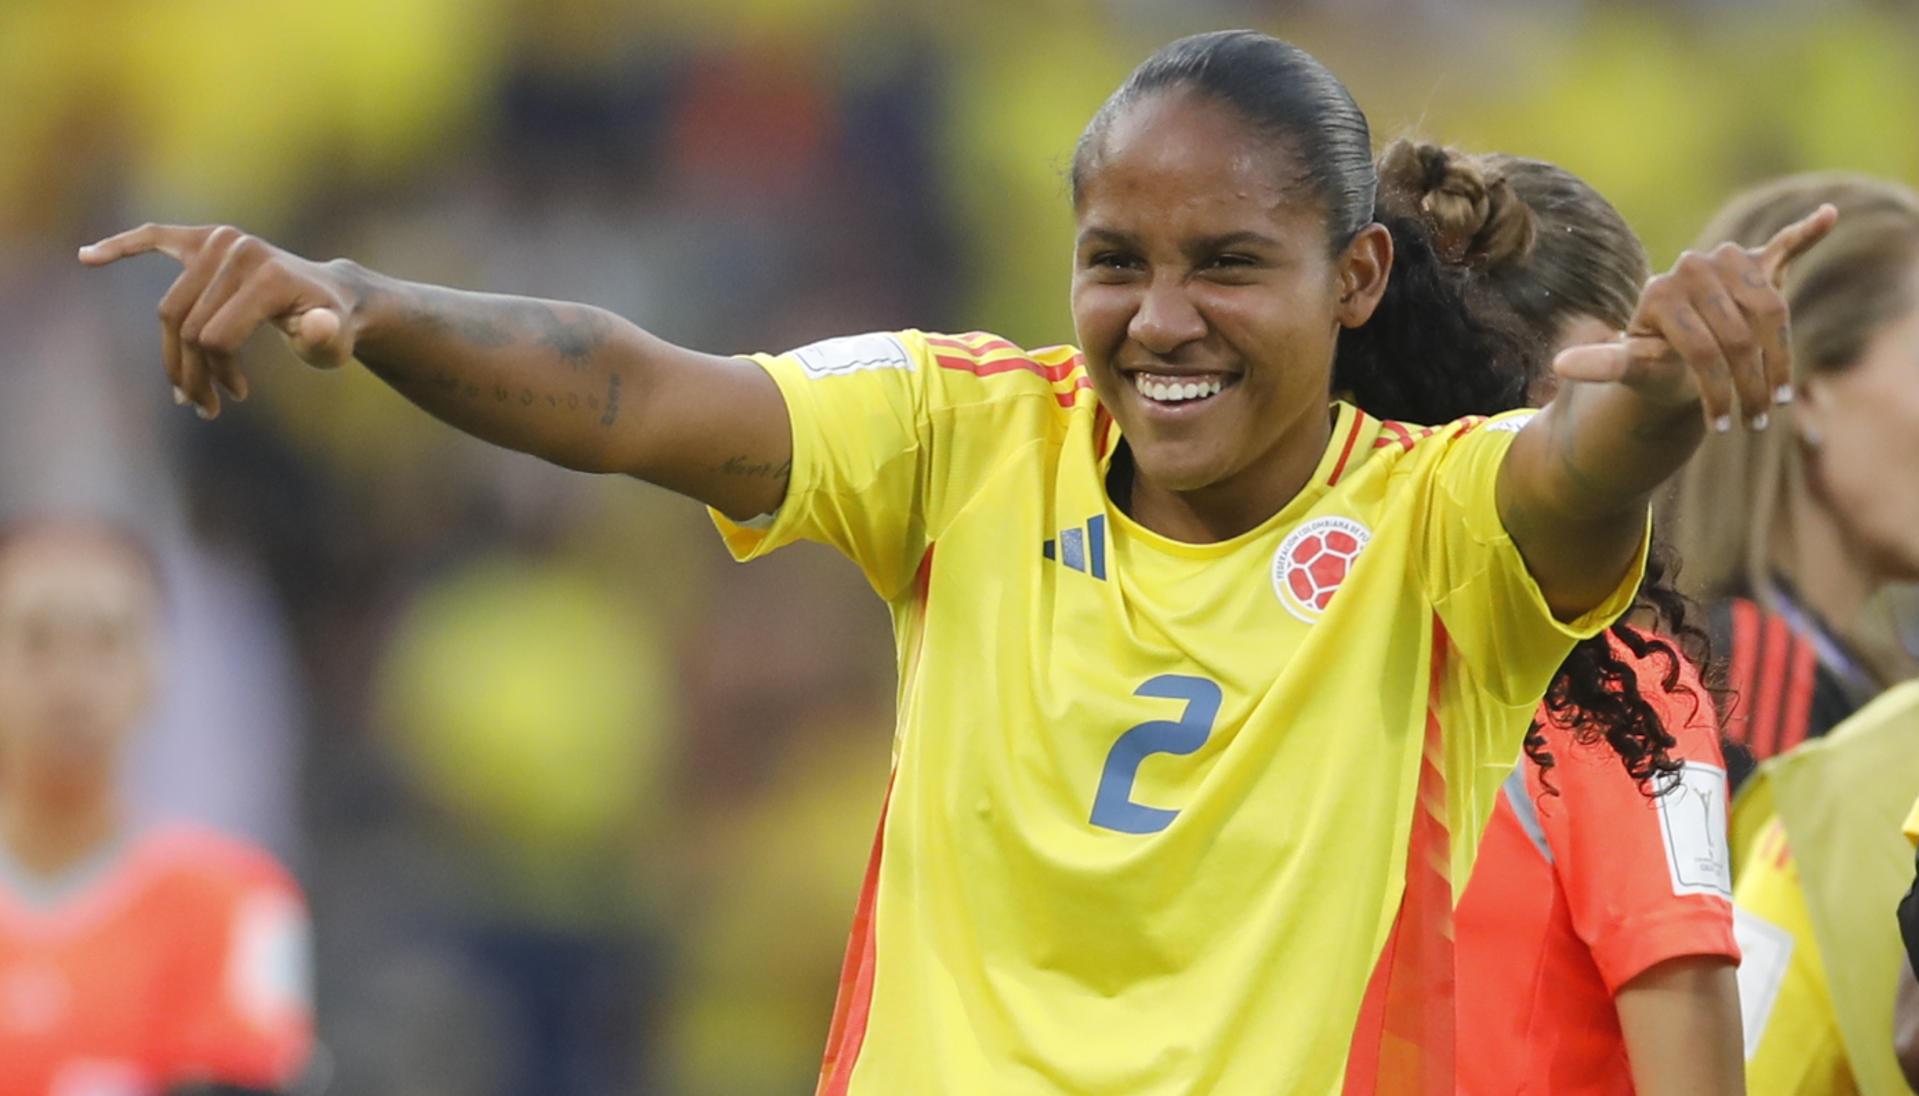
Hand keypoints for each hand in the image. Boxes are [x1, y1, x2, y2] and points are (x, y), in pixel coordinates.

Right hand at [79, 224, 357, 419]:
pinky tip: (87, 257)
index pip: (215, 335)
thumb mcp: (337, 342)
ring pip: (172, 310)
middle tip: (209, 407)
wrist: (334, 297)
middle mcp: (238, 249)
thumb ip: (327, 338)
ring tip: (198, 393)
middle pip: (188, 325)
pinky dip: (122, 247)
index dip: (219, 373)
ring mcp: (219, 240)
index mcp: (268, 275)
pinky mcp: (204, 237)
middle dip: (194, 372)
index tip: (238, 395)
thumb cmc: (333, 326)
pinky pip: (155, 239)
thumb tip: (316, 324)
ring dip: (176, 355)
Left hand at [1553, 203, 1837, 432]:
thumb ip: (1603, 364)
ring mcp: (1727, 263)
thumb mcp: (1631, 368)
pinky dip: (1805, 232)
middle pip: (1741, 333)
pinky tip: (1828, 215)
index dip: (1715, 392)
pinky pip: (1783, 246)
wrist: (1673, 349)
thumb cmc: (1654, 363)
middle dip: (1751, 384)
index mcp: (1661, 290)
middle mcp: (1693, 267)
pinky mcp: (1756, 264)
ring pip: (1771, 311)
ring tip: (1778, 398)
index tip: (1721, 427)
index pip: (1703, 348)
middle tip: (1756, 422)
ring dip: (1780, 357)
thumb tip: (1559, 365)